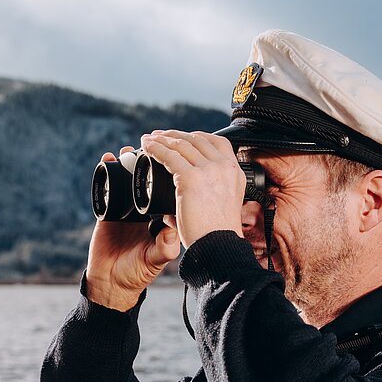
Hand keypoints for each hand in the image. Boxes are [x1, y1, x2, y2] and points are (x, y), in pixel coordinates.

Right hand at [85, 147, 182, 310]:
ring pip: (129, 178)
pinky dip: (107, 170)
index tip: (174, 156)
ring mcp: (126, 209)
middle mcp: (145, 211)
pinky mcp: (107, 210)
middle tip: (150, 145)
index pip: (170, 191)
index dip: (172, 173)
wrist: (111, 285)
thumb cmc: (137, 274)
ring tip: (129, 149)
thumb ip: (164, 247)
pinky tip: (108, 159)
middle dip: (150, 162)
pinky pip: (107, 186)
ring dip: (129, 161)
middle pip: (150, 180)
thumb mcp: (155, 259)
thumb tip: (172, 229)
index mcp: (161, 218)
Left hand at [139, 130, 245, 248]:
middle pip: (197, 139)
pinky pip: (169, 156)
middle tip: (160, 135)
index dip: (196, 136)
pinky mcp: (190, 178)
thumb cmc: (219, 233)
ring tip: (149, 139)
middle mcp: (224, 166)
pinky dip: (156, 149)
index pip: (217, 142)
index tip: (182, 138)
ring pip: (181, 145)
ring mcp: (208, 170)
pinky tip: (147, 147)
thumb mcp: (228, 203)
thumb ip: (218, 188)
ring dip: (162, 139)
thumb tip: (203, 185)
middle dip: (176, 135)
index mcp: (234, 171)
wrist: (218, 246)